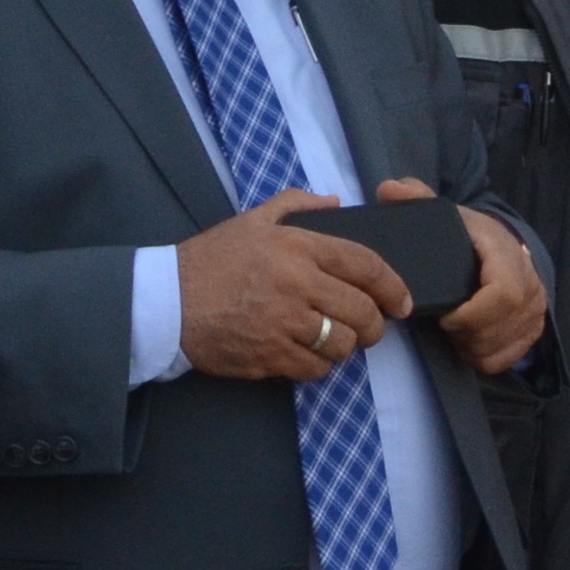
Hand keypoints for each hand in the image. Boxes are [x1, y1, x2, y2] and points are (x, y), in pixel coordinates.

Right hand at [177, 190, 408, 381]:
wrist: (166, 303)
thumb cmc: (209, 260)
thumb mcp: (251, 220)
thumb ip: (295, 205)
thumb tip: (335, 201)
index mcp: (297, 247)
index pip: (365, 265)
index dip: (393, 286)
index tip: (403, 301)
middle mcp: (297, 284)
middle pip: (362, 311)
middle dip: (375, 325)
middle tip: (371, 328)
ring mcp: (284, 323)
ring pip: (342, 344)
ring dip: (346, 346)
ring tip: (337, 340)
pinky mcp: (270, 356)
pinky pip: (315, 368)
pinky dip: (320, 365)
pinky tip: (309, 355)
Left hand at [372, 177, 546, 374]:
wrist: (504, 249)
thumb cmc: (470, 235)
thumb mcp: (446, 213)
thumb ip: (417, 198)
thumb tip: (387, 189)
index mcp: (507, 254)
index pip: (505, 293)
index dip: (473, 313)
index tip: (446, 316)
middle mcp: (531, 283)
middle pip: (501, 326)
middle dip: (466, 333)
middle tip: (444, 325)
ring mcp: (535, 310)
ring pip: (501, 347)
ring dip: (471, 346)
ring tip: (454, 332)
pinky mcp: (534, 330)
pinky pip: (506, 359)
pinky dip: (483, 357)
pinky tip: (468, 341)